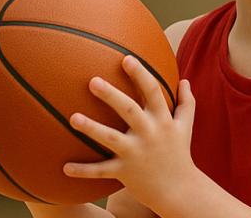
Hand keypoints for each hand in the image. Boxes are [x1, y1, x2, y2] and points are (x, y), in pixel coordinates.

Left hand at [63, 55, 196, 207]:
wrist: (180, 191)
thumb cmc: (180, 154)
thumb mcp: (186, 127)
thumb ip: (186, 103)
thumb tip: (184, 79)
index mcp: (162, 120)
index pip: (153, 92)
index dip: (140, 75)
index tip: (126, 59)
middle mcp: (149, 134)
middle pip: (129, 110)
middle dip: (111, 95)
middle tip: (92, 81)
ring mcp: (136, 154)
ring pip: (111, 139)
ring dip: (92, 128)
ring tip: (73, 118)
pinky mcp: (125, 172)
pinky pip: (101, 171)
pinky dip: (83, 171)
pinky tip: (64, 168)